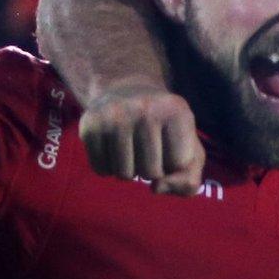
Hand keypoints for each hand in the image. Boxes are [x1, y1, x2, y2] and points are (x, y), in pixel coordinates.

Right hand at [79, 83, 205, 193]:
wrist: (124, 90)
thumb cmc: (164, 129)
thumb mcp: (189, 150)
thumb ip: (189, 180)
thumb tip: (157, 187)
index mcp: (177, 111)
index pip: (180, 163)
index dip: (174, 162)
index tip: (169, 144)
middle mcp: (145, 108)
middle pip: (152, 172)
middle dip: (151, 169)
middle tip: (146, 148)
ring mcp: (115, 115)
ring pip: (125, 174)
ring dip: (130, 171)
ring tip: (131, 149)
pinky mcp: (90, 125)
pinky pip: (101, 170)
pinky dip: (109, 168)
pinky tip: (113, 149)